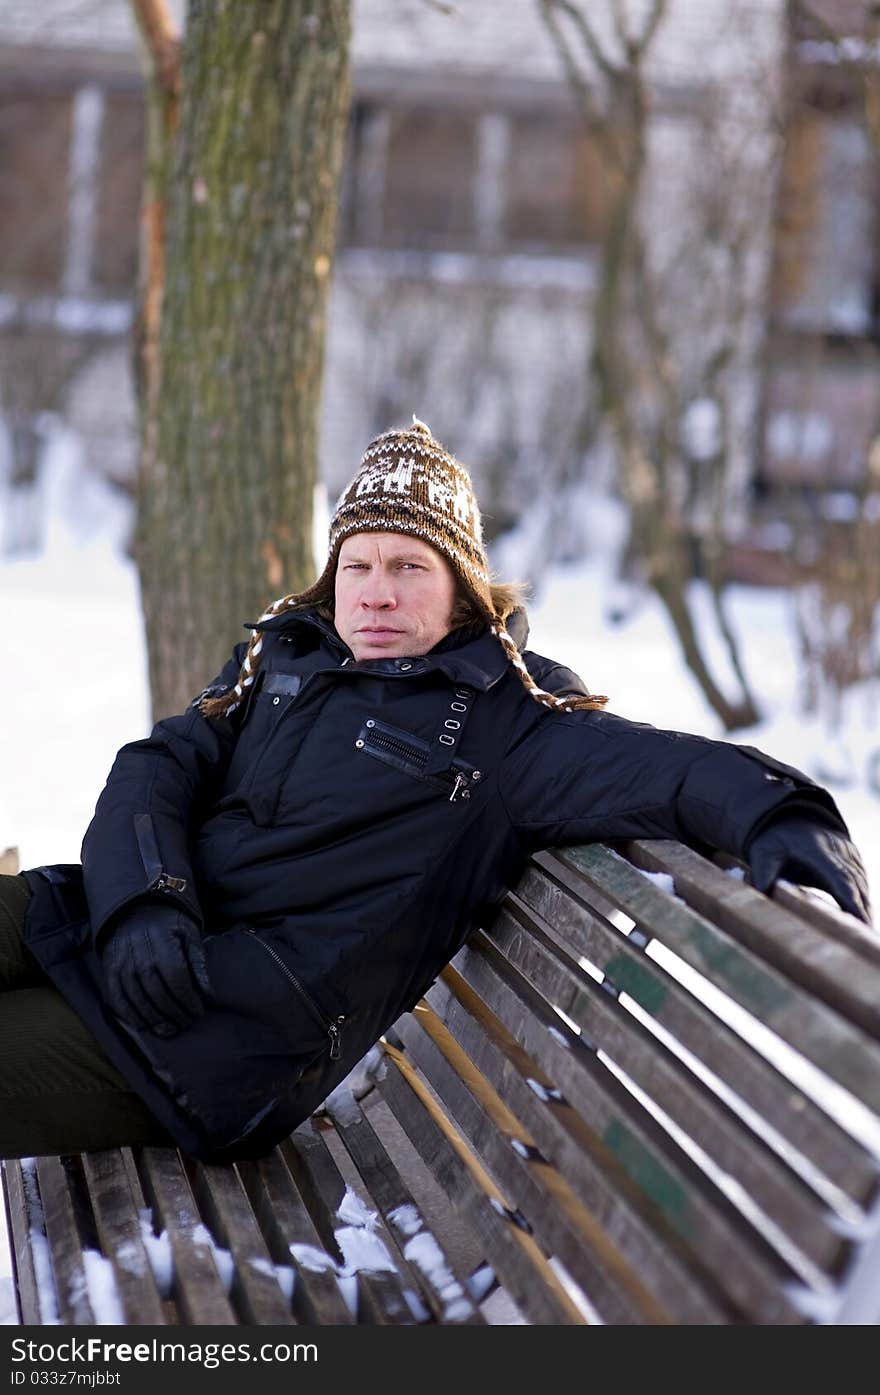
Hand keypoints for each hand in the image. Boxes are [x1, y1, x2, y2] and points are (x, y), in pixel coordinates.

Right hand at [100, 903, 212, 1034]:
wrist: (134, 907)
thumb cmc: (168, 922)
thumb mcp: (189, 932)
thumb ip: (198, 962)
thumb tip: (209, 994)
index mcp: (162, 942)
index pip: (177, 979)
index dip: (188, 1000)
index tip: (198, 1012)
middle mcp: (138, 954)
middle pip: (157, 993)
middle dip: (174, 1013)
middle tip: (186, 1023)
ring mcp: (121, 963)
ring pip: (137, 999)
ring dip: (154, 1019)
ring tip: (169, 1030)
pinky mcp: (108, 970)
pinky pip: (116, 998)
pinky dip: (129, 1016)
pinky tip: (143, 1025)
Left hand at [747, 815, 871, 924]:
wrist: (788, 816)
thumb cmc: (774, 839)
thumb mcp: (763, 852)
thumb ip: (763, 871)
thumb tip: (762, 890)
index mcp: (817, 850)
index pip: (839, 878)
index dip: (851, 901)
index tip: (861, 923)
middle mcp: (838, 850)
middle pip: (856, 885)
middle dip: (863, 912)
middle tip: (866, 940)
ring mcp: (848, 853)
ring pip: (861, 884)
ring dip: (866, 909)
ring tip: (865, 936)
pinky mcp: (853, 858)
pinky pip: (861, 881)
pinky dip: (863, 900)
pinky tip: (862, 921)